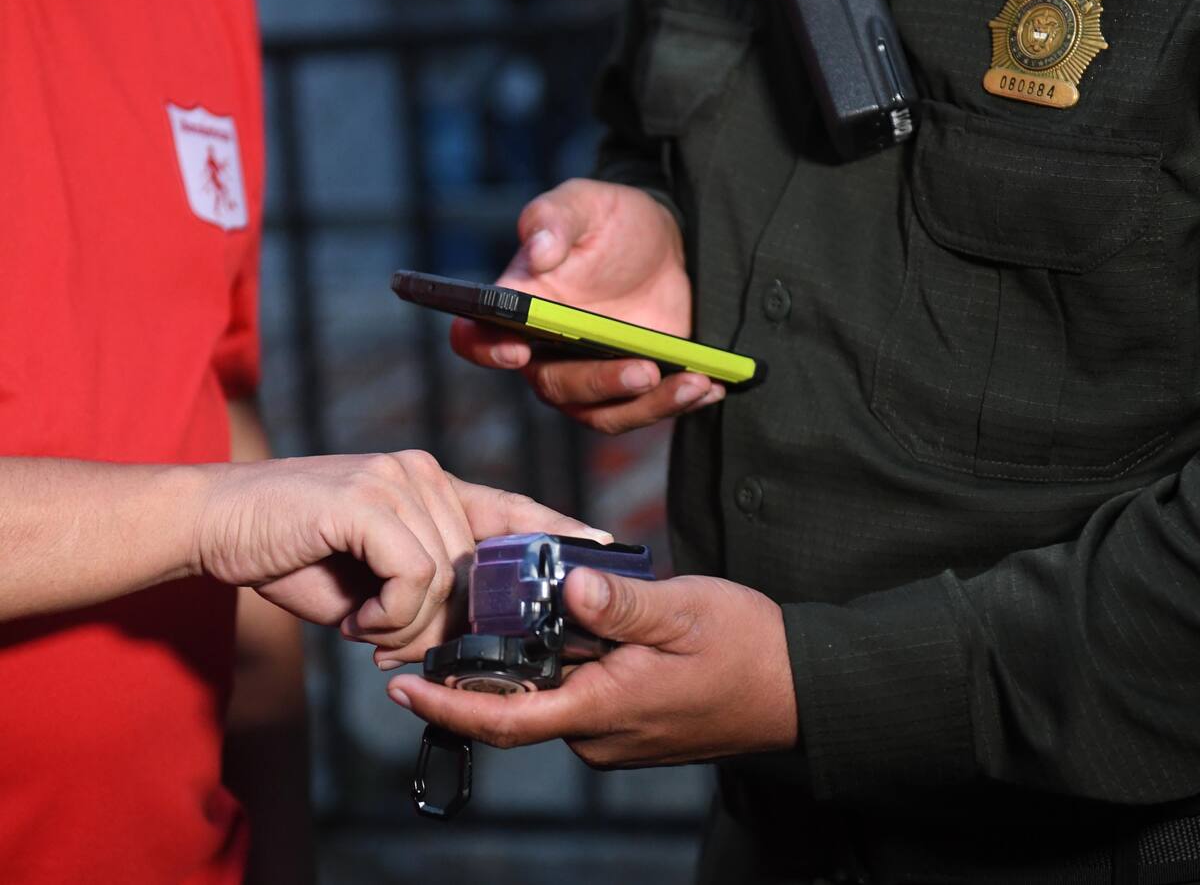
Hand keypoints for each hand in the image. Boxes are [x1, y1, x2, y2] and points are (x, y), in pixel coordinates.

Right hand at [194, 451, 607, 666]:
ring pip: (448, 576)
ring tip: (364, 625)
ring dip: (407, 624)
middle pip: (477, 565)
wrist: (213, 523)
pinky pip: (414, 575)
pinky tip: (355, 617)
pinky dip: (389, 614)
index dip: (558, 527)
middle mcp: (422, 474)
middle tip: (391, 640)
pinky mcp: (367, 500)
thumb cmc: (290, 551)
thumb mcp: (368, 579)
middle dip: (444, 622)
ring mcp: (396, 480)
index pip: (510, 506)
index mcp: (429, 485)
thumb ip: (417, 593)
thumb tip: (451, 632)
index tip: (603, 543)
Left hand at [386, 568, 797, 766]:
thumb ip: (621, 603)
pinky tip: (556, 629)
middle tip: (442, 628)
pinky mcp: (630, 725)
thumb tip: (567, 585)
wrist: (798, 690)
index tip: (400, 691)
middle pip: (517, 707)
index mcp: (602, 708)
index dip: (446, 708)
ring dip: (519, 667)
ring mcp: (615, 734)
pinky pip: (575, 699)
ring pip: (547, 699)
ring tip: (498, 616)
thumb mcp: (684, 611)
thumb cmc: (746, 649)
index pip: (505, 721)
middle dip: (477, 674)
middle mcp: (599, 733)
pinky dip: (553, 669)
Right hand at [451, 178, 725, 433]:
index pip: (479, 338)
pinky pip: (645, 411)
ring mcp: (588, 377)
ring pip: (603, 413)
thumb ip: (554, 219)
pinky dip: (678, 403)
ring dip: (648, 405)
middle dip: (599, 383)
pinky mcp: (630, 390)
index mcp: (518, 307)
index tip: (517, 349)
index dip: (487, 349)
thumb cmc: (611, 220)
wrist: (668, 241)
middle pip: (555, 386)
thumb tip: (536, 250)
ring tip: (694, 382)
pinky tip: (710, 385)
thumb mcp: (585, 204)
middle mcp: (544, 353)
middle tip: (643, 369)